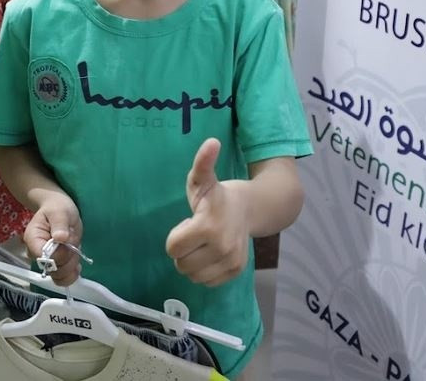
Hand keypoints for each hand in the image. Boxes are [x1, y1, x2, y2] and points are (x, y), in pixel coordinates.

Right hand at [24, 190, 83, 285]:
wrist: (60, 210)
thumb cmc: (57, 208)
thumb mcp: (59, 211)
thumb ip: (60, 223)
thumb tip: (60, 237)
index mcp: (33, 239)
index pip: (44, 257)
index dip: (59, 254)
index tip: (67, 242)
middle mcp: (37, 254)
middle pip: (52, 269)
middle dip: (68, 258)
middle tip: (72, 240)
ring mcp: (47, 261)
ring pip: (59, 276)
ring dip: (72, 264)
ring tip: (75, 247)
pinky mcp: (57, 265)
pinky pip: (63, 277)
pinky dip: (73, 273)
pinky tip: (77, 263)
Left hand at [165, 139, 249, 287]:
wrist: (252, 208)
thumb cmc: (219, 195)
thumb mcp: (204, 179)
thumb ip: (203, 163)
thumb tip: (211, 142)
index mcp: (208, 226)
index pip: (173, 248)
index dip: (177, 235)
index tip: (189, 222)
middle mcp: (222, 247)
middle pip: (181, 265)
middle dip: (184, 250)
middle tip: (197, 233)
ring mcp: (231, 261)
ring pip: (193, 277)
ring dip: (193, 262)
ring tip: (204, 243)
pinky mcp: (236, 271)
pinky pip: (208, 283)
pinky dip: (206, 271)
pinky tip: (212, 254)